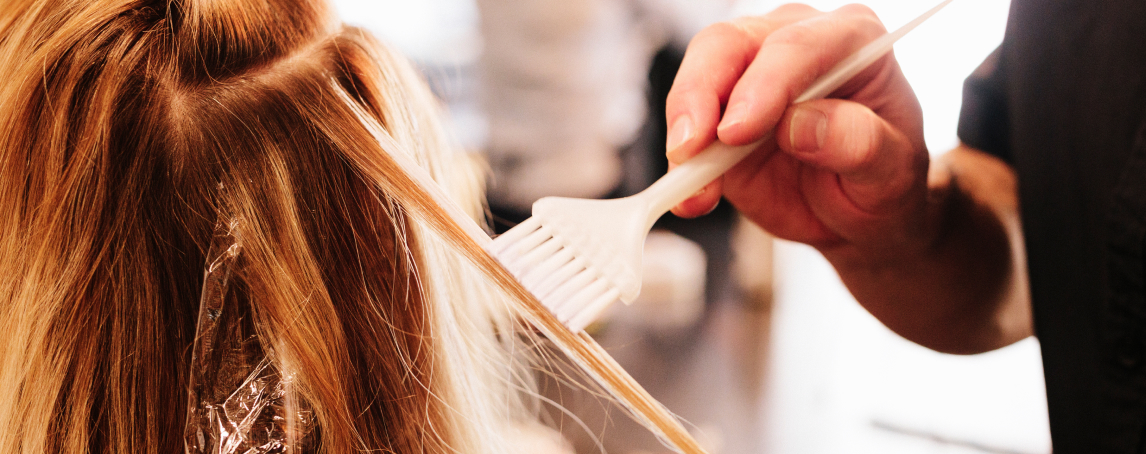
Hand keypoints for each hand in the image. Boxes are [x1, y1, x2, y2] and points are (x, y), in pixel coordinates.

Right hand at [665, 4, 929, 261]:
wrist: (857, 210)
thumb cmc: (882, 180)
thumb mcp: (891, 172)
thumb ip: (858, 143)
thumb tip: (800, 125)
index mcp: (851, 41)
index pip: (798, 45)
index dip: (763, 84)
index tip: (736, 131)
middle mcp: (793, 45)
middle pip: (730, 43)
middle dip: (701, 94)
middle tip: (690, 147)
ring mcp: (750, 75)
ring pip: (698, 74)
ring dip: (684, 130)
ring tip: (692, 185)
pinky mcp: (718, 112)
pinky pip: (687, 126)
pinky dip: (680, 163)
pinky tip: (691, 196)